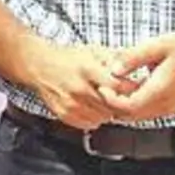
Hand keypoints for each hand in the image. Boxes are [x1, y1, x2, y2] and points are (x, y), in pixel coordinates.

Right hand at [22, 41, 140, 129]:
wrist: (38, 65)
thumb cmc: (66, 57)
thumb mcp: (92, 50)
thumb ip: (114, 58)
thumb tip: (136, 64)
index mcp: (87, 69)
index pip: (117, 87)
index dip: (128, 89)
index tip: (132, 88)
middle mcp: (79, 88)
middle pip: (112, 105)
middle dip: (118, 102)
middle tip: (119, 96)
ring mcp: (71, 104)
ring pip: (103, 118)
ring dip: (107, 111)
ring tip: (102, 99)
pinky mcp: (64, 115)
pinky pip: (90, 124)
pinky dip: (95, 118)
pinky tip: (91, 106)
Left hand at [103, 31, 174, 121]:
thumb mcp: (157, 45)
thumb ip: (133, 57)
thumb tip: (113, 69)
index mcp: (160, 92)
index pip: (128, 107)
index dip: (110, 100)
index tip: (101, 86)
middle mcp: (163, 105)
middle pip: (130, 115)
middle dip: (112, 104)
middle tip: (101, 87)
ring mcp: (167, 107)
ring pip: (136, 116)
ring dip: (120, 105)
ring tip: (110, 87)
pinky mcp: (167, 106)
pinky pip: (144, 112)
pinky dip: (131, 105)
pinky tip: (124, 89)